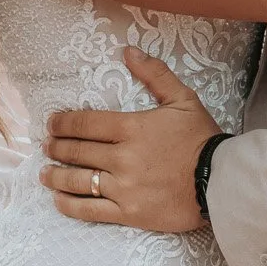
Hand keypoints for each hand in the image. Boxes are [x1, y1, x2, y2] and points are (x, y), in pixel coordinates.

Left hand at [40, 47, 217, 233]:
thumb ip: (154, 74)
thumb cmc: (202, 138)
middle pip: (77, 151)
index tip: (51, 123)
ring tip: (45, 172)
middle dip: (56, 146)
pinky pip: (90, 210)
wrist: (221, 181)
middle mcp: (122, 157)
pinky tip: (58, 198)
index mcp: (132, 127)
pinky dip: (69, 204)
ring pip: (78, 180)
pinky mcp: (129, 213)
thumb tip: (129, 51)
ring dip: (55, 175)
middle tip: (46, 145)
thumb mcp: (182, 98)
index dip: (62, 122)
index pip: (85, 123)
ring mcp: (123, 187)